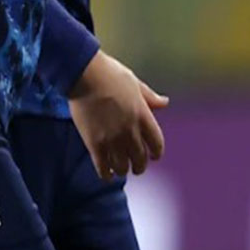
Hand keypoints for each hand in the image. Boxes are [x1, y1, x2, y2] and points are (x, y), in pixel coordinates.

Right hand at [67, 51, 168, 180]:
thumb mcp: (136, 84)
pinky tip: (107, 174)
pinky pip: (103, 166)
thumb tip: (165, 103)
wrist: (84, 75)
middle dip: (140, 165)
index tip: (154, 156)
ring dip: (123, 170)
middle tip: (137, 167)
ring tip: (121, 170)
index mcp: (143, 115)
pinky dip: (106, 173)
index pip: (157, 143)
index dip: (156, 153)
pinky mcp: (94, 143)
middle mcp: (130, 130)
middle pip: (140, 158)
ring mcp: (112, 138)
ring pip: (122, 166)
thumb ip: (150, 98)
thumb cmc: (111, 75)